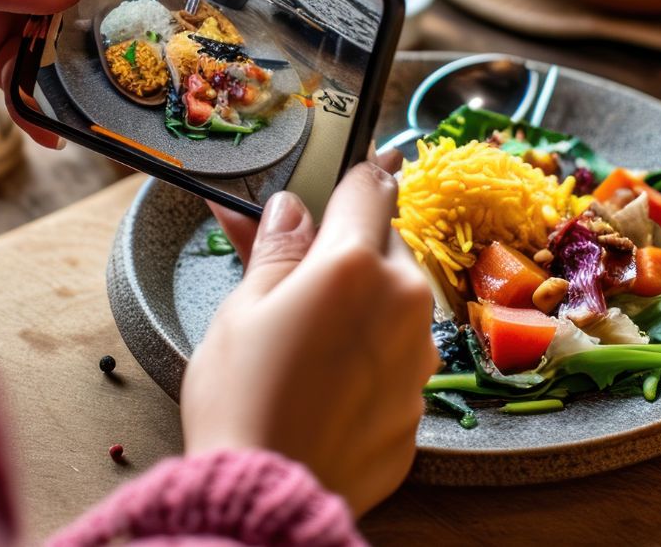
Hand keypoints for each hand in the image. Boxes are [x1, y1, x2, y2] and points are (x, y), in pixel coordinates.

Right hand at [182, 162, 438, 515]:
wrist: (269, 493)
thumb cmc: (243, 399)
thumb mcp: (241, 308)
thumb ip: (275, 250)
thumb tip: (287, 208)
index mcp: (355, 264)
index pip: (372, 187)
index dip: (360, 174)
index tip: (362, 166)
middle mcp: (403, 302)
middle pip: (386, 250)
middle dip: (351, 256)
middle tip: (300, 283)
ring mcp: (419, 358)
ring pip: (396, 308)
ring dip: (364, 311)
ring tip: (306, 347)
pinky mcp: (419, 407)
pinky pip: (397, 364)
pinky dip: (370, 365)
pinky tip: (325, 388)